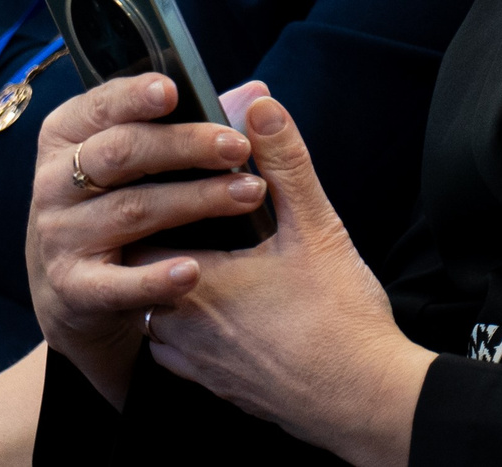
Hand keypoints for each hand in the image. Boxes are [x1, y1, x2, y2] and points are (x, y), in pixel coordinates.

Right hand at [23, 73, 264, 407]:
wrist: (82, 288)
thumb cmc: (126, 198)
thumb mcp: (147, 157)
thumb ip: (197, 122)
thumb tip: (257, 94)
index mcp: (68, 136)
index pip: (100, 106)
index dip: (134, 96)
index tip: (174, 90)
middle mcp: (54, 182)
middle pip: (121, 152)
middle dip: (185, 145)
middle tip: (239, 146)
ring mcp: (60, 236)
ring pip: (132, 209)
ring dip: (196, 200)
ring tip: (250, 195)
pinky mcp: (74, 288)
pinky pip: (116, 283)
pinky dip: (155, 278)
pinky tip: (193, 271)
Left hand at [128, 93, 434, 466]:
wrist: (360, 396)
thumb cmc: (339, 315)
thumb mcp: (317, 226)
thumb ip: (284, 161)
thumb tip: (259, 104)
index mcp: (197, 278)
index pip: (141, 228)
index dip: (154, 200)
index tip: (169, 179)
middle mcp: (178, 323)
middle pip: (141, 270)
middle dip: (160, 239)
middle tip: (185, 212)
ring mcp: (189, 361)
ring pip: (152, 311)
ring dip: (167, 284)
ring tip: (200, 256)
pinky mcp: (208, 385)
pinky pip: (170, 350)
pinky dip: (181, 324)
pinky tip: (215, 308)